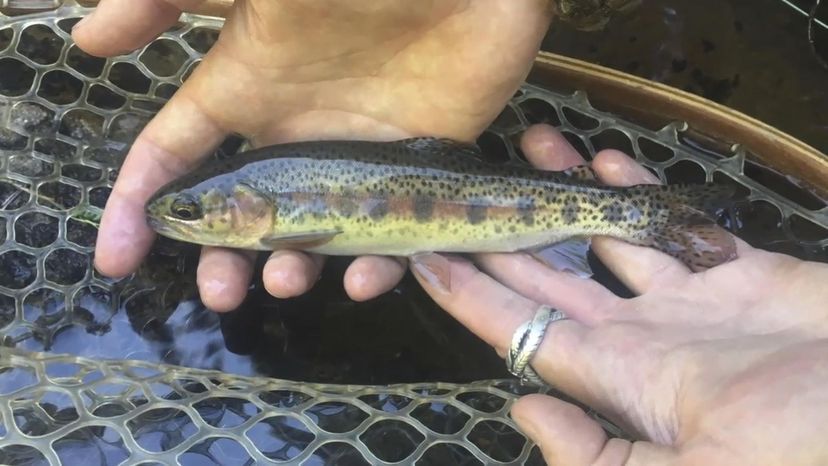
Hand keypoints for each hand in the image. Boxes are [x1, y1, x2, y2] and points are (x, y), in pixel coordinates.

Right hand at [73, 0, 552, 310]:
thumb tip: (87, 40)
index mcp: (249, 87)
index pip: (176, 155)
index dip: (139, 205)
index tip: (115, 259)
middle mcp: (296, 131)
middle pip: (244, 214)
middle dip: (222, 259)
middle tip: (221, 295)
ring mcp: (355, 155)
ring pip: (314, 235)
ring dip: (294, 270)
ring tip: (289, 284)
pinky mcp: (417, 169)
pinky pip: (393, 233)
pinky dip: (380, 263)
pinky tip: (365, 275)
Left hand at [411, 124, 827, 464]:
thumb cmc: (810, 443)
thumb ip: (603, 460)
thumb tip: (525, 411)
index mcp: (619, 379)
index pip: (517, 330)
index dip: (467, 294)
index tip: (422, 257)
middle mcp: (640, 337)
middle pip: (548, 276)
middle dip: (501, 231)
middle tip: (458, 186)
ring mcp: (686, 302)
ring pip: (605, 235)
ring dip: (565, 194)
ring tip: (527, 151)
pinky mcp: (735, 270)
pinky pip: (672, 221)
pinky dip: (639, 189)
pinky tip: (603, 159)